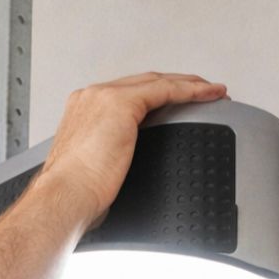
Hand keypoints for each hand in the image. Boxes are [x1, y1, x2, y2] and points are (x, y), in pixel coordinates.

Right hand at [36, 72, 228, 229]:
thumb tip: (125, 177)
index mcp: (84, 111)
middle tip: (203, 93)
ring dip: (188, 84)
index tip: (175, 105)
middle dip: (176, 85)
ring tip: (213, 92)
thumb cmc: (74, 195)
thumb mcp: (96, 172)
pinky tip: (209, 94)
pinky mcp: (121, 104)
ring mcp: (104, 97)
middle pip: (144, 82)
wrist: (65, 197)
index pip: (128, 94)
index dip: (156, 96)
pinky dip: (190, 90)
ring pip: (157, 81)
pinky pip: (165, 90)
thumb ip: (111, 160)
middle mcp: (92, 97)